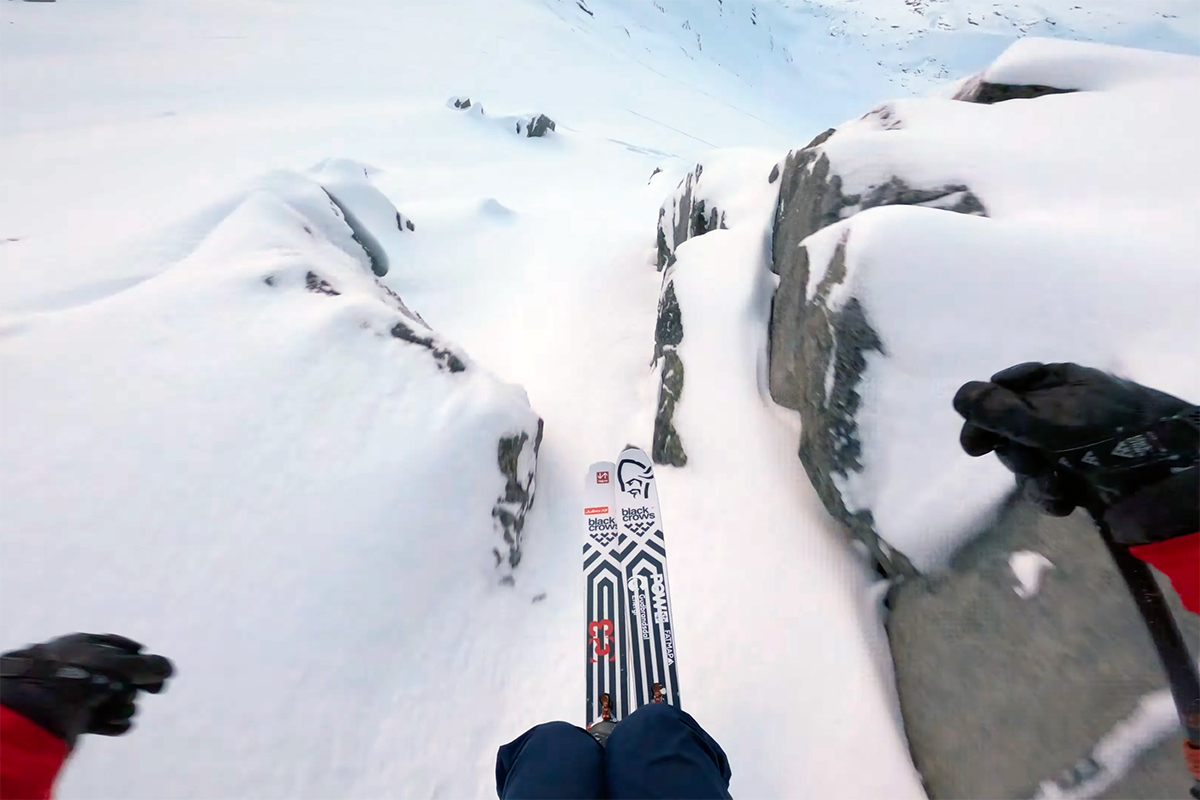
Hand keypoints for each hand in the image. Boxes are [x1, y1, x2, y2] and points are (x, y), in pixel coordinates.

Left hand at [0, 633, 172, 746]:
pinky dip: (116, 722)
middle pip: (125, 677)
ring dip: (126, 704)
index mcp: (85, 647)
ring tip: (123, 708)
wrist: (37, 709)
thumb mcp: (118, 664)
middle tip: (155, 689)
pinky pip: (108, 721)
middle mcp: (83, 670)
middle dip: (140, 684)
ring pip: (118, 699)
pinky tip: (118, 723)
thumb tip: (169, 669)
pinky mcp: (78, 721)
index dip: (145, 660)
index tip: (160, 672)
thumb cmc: (78, 676)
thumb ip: (149, 665)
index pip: (124, 650)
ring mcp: (80, 697)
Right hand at [953, 362, 1197, 538]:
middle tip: (1028, 461)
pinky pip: (1046, 487)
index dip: (985, 417)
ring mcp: (1070, 446)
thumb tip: (958, 396)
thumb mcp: (1054, 419)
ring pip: (1024, 463)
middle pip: (1008, 431)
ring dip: (1032, 479)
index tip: (975, 445)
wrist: (1175, 472)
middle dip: (1012, 452)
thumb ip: (1003, 411)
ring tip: (1055, 485)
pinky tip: (1066, 501)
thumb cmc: (1115, 435)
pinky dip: (1050, 496)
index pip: (1002, 392)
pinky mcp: (1081, 478)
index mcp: (1057, 384)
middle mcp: (1060, 412)